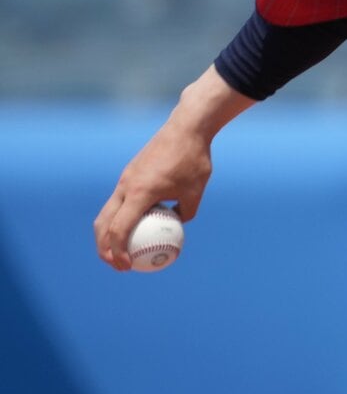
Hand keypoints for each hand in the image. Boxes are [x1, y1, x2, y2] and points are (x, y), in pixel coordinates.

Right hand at [93, 66, 251, 269]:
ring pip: (107, 212)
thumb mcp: (196, 192)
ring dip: (108, 233)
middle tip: (117, 264)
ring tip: (120, 250)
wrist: (186, 127)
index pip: (120, 229)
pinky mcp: (129, 173)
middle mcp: (126, 186)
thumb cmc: (194, 160)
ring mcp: (125, 179)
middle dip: (104, 248)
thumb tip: (177, 227)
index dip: (118, 251)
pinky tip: (136, 225)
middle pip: (103, 224)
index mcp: (140, 192)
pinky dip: (120, 217)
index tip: (127, 266)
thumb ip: (186, 213)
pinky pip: (119, 200)